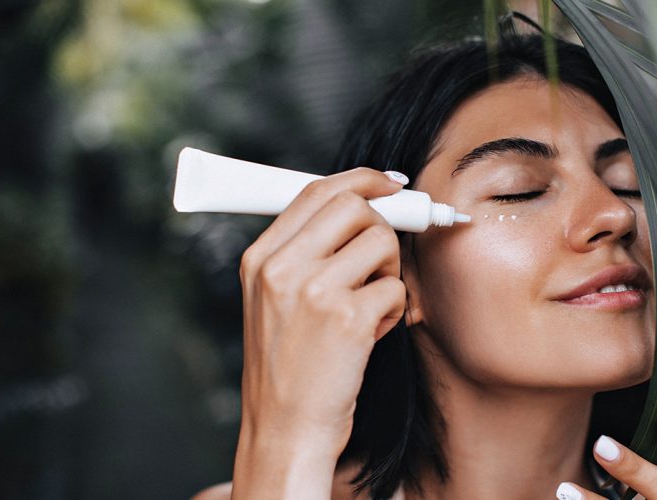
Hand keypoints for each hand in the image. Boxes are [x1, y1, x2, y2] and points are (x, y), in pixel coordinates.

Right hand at [233, 168, 408, 497]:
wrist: (286, 429)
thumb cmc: (288, 366)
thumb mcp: (272, 301)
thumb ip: (304, 253)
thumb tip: (364, 207)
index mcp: (260, 259)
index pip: (314, 191)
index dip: (361, 180)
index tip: (390, 184)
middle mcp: (281, 269)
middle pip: (353, 205)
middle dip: (383, 223)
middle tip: (387, 254)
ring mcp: (313, 292)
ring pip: (381, 241)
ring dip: (390, 271)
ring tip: (371, 305)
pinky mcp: (348, 320)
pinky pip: (396, 288)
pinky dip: (395, 310)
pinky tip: (373, 335)